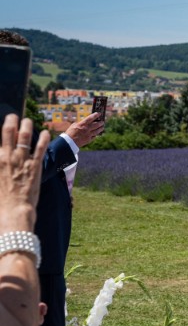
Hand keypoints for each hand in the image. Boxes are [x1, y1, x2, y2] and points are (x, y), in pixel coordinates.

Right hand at [0, 114, 49, 232]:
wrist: (14, 209)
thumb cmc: (1, 199)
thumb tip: (2, 159)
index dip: (0, 129)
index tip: (2, 125)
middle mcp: (7, 156)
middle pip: (8, 132)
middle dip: (11, 121)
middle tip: (13, 116)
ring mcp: (22, 160)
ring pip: (25, 136)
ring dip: (27, 125)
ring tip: (28, 120)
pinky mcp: (35, 166)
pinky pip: (41, 147)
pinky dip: (43, 138)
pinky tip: (45, 132)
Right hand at [65, 112, 103, 148]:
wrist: (69, 142)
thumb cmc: (70, 132)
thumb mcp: (74, 125)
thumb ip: (80, 123)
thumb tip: (85, 122)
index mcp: (82, 124)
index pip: (90, 118)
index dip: (95, 115)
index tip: (99, 113)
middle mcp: (87, 129)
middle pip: (96, 125)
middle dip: (100, 123)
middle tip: (102, 121)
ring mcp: (88, 135)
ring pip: (97, 131)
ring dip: (100, 128)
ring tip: (102, 127)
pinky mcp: (89, 140)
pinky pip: (94, 136)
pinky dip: (96, 134)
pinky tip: (97, 133)